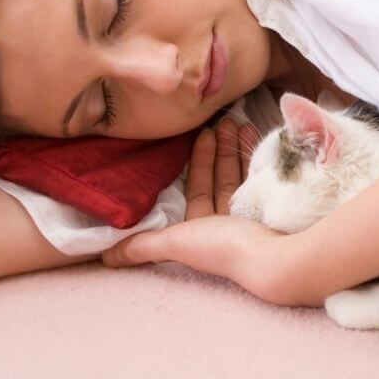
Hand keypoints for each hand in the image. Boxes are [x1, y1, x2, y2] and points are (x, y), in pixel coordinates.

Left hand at [101, 115, 314, 305]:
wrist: (272, 258)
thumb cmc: (221, 249)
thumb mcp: (175, 243)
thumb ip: (141, 246)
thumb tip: (104, 256)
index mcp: (203, 230)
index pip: (197, 187)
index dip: (198, 161)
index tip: (202, 133)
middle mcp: (228, 224)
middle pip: (220, 178)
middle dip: (220, 149)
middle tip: (223, 120)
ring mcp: (254, 217)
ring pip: (242, 176)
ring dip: (238, 148)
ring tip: (239, 121)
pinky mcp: (274, 209)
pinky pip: (263, 178)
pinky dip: (258, 157)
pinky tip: (257, 138)